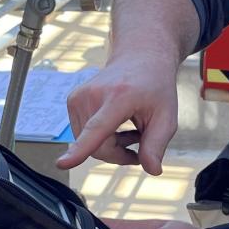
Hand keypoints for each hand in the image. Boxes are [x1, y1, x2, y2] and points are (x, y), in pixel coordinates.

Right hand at [58, 54, 178, 174]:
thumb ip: (157, 144)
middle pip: (98, 147)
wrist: (140, 58)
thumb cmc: (155, 87)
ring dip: (110, 145)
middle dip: (119, 154)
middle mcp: (93, 94)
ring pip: (88, 144)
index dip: (80, 149)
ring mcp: (79, 96)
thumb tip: (152, 170)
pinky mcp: (72, 101)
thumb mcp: (167, 116)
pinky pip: (83, 135)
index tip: (61, 164)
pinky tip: (117, 124)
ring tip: (132, 130)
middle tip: (141, 142)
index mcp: (119, 97)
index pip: (97, 128)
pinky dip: (100, 137)